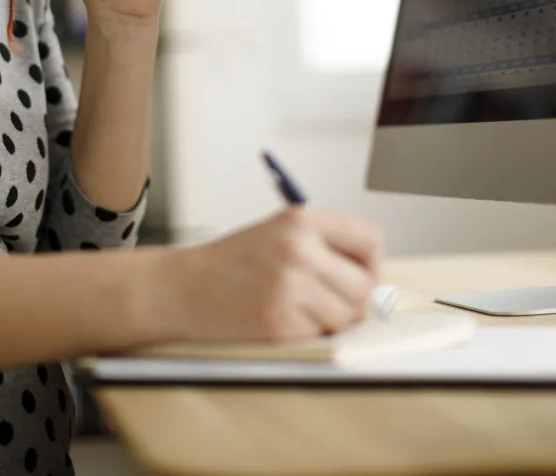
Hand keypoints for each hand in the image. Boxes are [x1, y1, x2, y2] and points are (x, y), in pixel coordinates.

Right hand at [161, 207, 384, 341]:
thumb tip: (374, 281)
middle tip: (334, 302)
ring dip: (332, 320)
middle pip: (365, 285)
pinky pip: (320, 334)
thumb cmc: (230, 262)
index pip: (369, 239)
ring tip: (303, 309)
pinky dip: (308, 333)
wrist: (181, 286)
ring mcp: (289, 286)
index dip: (371, 263)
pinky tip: (283, 318)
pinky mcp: (278, 321)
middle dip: (355, 301)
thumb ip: (325, 247)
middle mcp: (299, 249)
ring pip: (347, 315)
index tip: (361, 274)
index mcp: (302, 220)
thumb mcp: (279, 233)